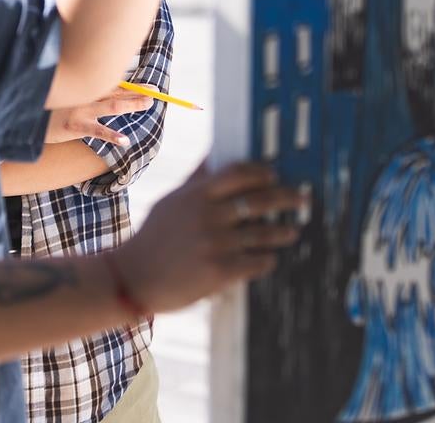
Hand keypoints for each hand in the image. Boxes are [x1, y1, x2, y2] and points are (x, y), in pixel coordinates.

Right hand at [45, 87, 153, 145]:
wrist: (24, 119)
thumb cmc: (47, 109)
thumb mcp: (65, 97)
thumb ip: (83, 93)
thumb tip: (105, 93)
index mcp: (84, 89)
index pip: (113, 84)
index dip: (132, 84)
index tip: (150, 86)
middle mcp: (84, 96)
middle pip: (117, 92)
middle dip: (137, 91)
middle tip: (156, 91)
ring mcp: (80, 111)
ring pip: (111, 106)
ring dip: (131, 104)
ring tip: (148, 104)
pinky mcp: (74, 127)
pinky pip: (97, 132)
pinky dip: (111, 136)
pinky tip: (125, 140)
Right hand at [114, 162, 310, 313]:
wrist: (132, 278)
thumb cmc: (153, 237)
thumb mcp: (171, 202)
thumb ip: (196, 180)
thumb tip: (214, 155)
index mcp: (196, 195)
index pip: (239, 173)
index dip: (261, 172)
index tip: (274, 175)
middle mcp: (208, 215)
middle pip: (259, 200)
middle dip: (286, 197)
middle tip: (302, 199)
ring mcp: (216, 244)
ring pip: (263, 234)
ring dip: (283, 232)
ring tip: (292, 231)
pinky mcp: (220, 272)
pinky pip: (256, 262)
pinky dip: (267, 260)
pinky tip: (270, 259)